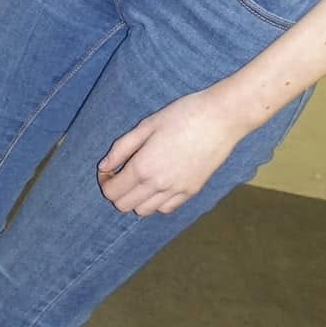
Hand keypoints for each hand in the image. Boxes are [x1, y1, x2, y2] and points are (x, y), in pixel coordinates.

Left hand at [97, 91, 244, 216]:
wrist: (221, 118)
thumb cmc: (183, 114)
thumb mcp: (147, 125)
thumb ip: (121, 148)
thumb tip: (104, 167)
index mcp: (143, 166)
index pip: (111, 192)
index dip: (105, 182)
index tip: (109, 169)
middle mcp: (158, 185)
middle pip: (124, 206)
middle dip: (118, 192)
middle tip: (122, 173)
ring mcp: (177, 191)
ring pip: (144, 211)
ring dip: (136, 199)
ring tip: (141, 178)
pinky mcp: (192, 192)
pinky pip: (166, 208)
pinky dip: (157, 201)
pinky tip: (159, 183)